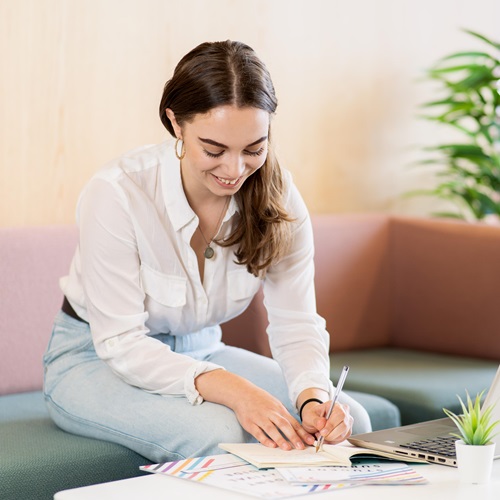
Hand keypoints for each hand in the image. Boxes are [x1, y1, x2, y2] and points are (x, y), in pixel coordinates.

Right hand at [195, 370, 314, 449]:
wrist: (242, 393)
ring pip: (271, 429)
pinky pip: (258, 432)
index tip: (310, 441)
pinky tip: (271, 445)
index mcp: (279, 409)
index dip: (302, 432)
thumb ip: (283, 416)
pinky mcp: (250, 423)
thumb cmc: (261, 400)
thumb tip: (296, 429)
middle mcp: (271, 413)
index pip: (293, 422)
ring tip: (287, 448)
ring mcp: (260, 417)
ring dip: (280, 438)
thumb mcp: (274, 404)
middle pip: (284, 425)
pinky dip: (265, 439)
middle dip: (294, 436)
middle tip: (301, 447)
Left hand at [300, 400, 352, 444]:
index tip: (322, 432)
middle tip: (320, 435)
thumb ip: (315, 420)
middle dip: (331, 434)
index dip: (331, 425)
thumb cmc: (314, 416)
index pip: (339, 414)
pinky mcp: (347, 432)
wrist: (316, 420)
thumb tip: (322, 424)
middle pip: (343, 425)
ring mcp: (348, 423)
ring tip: (320, 435)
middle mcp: (345, 412)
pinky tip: (325, 437)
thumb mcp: (309, 416)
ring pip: (343, 434)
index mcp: (336, 405)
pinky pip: (342, 439)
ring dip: (330, 438)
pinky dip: (332, 441)